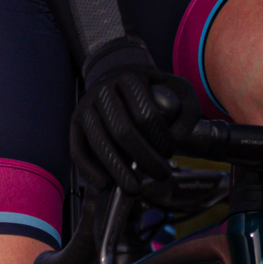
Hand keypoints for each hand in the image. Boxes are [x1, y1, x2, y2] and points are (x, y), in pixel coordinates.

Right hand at [71, 39, 180, 201]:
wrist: (116, 75)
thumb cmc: (151, 88)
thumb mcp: (177, 89)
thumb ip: (187, 111)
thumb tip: (177, 137)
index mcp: (130, 79)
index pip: (145, 113)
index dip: (160, 138)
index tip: (170, 152)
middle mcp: (103, 90)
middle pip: (121, 130)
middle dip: (143, 158)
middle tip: (161, 175)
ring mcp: (85, 106)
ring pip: (98, 142)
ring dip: (117, 169)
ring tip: (134, 188)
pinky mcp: (75, 122)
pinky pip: (77, 149)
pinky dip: (89, 169)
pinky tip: (104, 184)